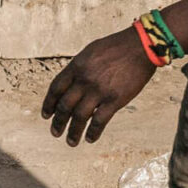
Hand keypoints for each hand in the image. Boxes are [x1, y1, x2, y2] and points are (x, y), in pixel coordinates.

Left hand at [42, 27, 158, 145]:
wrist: (141, 46)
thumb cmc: (117, 46)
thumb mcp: (91, 52)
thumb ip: (79, 68)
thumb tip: (71, 84)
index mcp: (76, 66)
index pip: (56, 89)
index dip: (49, 104)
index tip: (46, 115)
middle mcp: (84, 80)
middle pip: (65, 106)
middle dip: (58, 122)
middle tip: (55, 132)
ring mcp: (99, 91)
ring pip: (80, 117)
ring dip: (73, 132)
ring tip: (71, 141)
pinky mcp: (115, 100)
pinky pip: (99, 121)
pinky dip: (93, 132)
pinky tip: (90, 139)